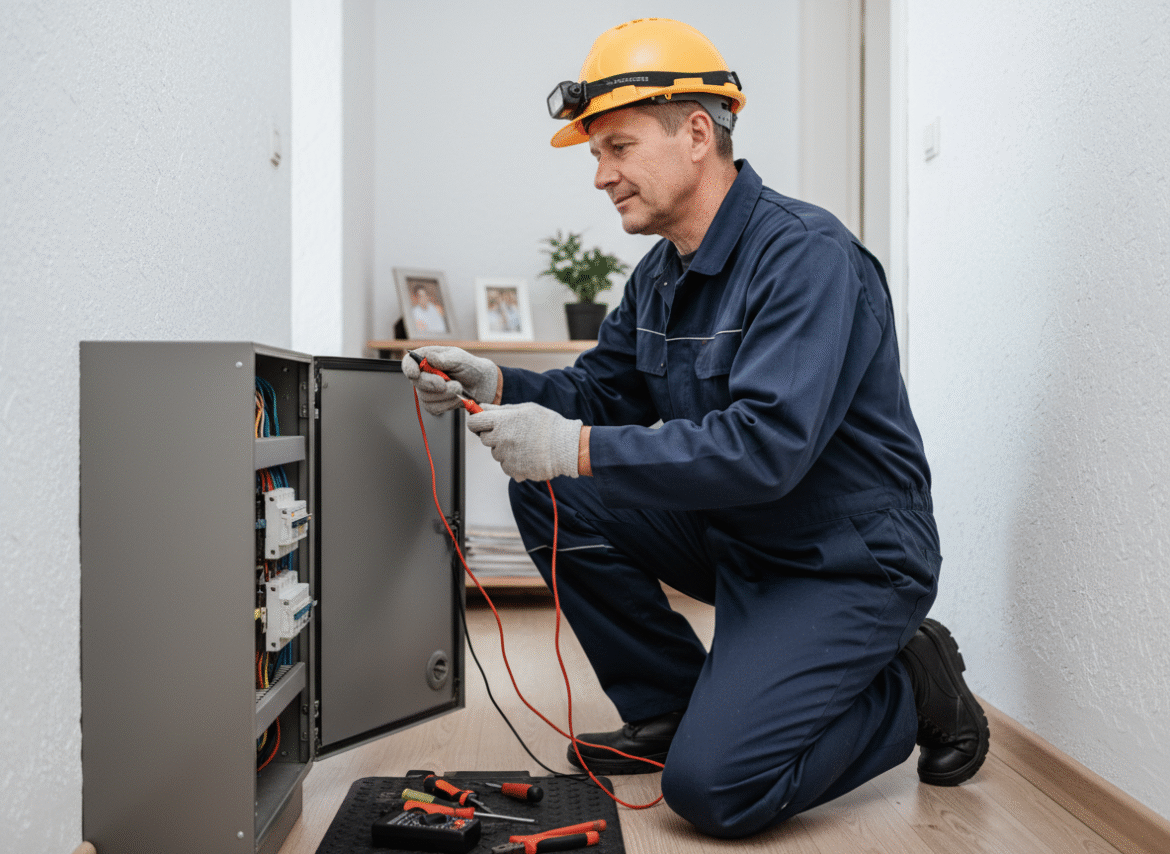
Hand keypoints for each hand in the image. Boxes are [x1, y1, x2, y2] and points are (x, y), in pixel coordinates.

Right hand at [401, 346, 498, 415]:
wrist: (481, 384)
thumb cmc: (470, 367)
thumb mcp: (460, 358)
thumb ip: (445, 359)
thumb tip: (430, 358)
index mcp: (426, 358)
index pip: (408, 363)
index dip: (409, 369)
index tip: (416, 374)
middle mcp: (423, 375)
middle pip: (416, 383)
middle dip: (433, 384)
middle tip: (449, 383)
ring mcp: (427, 391)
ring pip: (426, 398)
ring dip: (446, 395)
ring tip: (459, 387)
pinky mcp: (433, 404)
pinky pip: (434, 408)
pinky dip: (448, 404)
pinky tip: (457, 397)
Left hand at [467, 403, 582, 481]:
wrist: (565, 447)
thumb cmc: (548, 426)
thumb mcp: (525, 409)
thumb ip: (501, 409)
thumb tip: (483, 407)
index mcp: (502, 421)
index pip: (475, 422)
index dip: (477, 421)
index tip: (481, 422)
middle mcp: (500, 439)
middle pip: (484, 438)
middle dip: (494, 435)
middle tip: (512, 433)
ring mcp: (506, 456)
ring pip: (496, 453)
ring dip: (505, 449)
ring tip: (524, 444)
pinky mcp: (512, 470)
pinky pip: (505, 465)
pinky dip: (513, 462)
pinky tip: (527, 455)